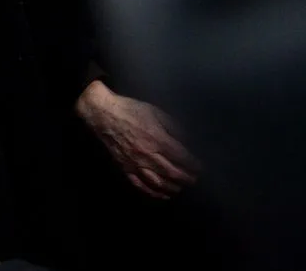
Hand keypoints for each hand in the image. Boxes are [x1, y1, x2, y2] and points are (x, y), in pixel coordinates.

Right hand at [77, 80, 198, 199]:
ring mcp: (135, 164)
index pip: (182, 158)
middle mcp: (148, 155)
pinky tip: (163, 194)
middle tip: (195, 179)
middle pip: (173, 173)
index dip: (195, 164)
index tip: (201, 167)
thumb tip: (189, 139)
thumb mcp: (156, 112)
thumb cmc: (132, 111)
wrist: (104, 115)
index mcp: (157, 139)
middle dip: (188, 179)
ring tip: (182, 187)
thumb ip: (174, 126)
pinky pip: (141, 185)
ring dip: (174, 187)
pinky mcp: (125, 168)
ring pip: (159, 183)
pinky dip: (154, 193)